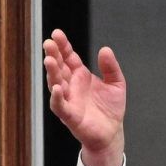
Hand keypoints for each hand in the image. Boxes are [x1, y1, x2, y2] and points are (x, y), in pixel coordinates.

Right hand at [44, 29, 125, 165]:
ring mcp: (69, 100)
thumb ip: (111, 67)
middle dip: (53, 55)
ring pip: (56, 84)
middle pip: (59, 67)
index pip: (68, 57)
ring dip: (52, 73)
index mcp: (80, 75)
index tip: (57, 34)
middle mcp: (71, 85)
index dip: (62, 46)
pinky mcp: (70, 115)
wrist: (112, 132)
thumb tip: (105, 49)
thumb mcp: (117, 84)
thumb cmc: (111, 108)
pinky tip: (59, 88)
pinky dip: (57, 97)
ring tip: (50, 61)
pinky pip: (60, 106)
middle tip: (48, 43)